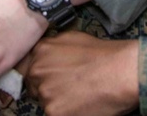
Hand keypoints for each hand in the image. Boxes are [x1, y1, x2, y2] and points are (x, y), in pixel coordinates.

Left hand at [20, 31, 138, 115]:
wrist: (120, 72)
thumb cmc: (103, 54)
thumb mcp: (72, 38)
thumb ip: (52, 47)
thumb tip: (46, 55)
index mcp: (40, 51)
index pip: (26, 67)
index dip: (39, 73)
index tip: (48, 77)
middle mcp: (37, 71)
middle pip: (34, 86)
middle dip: (48, 87)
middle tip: (68, 87)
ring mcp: (45, 93)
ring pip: (44, 102)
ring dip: (57, 101)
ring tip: (78, 96)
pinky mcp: (54, 112)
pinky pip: (55, 114)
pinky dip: (66, 112)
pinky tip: (81, 105)